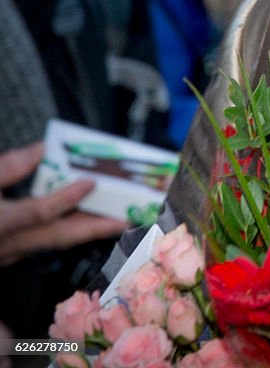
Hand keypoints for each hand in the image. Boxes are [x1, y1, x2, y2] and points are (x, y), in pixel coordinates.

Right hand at [0, 142, 125, 265]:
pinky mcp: (6, 253)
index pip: (41, 213)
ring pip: (53, 242)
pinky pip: (43, 244)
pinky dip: (64, 231)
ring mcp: (8, 252)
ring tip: (109, 217)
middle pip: (59, 237)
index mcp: (3, 223)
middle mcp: (10, 243)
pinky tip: (75, 220)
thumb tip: (39, 150)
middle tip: (125, 219)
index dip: (68, 198)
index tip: (91, 182)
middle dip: (95, 228)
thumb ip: (9, 167)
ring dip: (82, 230)